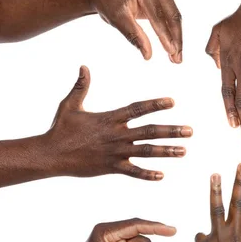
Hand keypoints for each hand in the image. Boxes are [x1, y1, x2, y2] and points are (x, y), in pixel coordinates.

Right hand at [44, 66, 191, 179]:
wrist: (49, 154)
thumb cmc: (60, 128)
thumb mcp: (70, 105)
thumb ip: (81, 86)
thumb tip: (84, 66)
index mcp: (110, 118)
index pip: (138, 109)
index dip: (156, 105)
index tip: (173, 102)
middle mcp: (116, 134)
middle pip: (150, 131)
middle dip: (172, 131)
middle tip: (191, 131)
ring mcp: (115, 152)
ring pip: (146, 151)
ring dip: (167, 151)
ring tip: (184, 151)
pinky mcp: (110, 168)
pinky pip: (132, 171)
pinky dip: (147, 174)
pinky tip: (162, 175)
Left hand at [93, 0, 181, 62]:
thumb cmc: (108, 3)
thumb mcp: (117, 19)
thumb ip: (134, 35)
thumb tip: (148, 55)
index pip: (157, 13)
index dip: (164, 34)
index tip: (170, 51)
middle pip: (171, 15)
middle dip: (175, 39)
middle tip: (177, 59)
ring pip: (174, 18)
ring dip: (176, 39)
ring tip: (176, 59)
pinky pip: (170, 18)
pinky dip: (172, 34)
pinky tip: (173, 49)